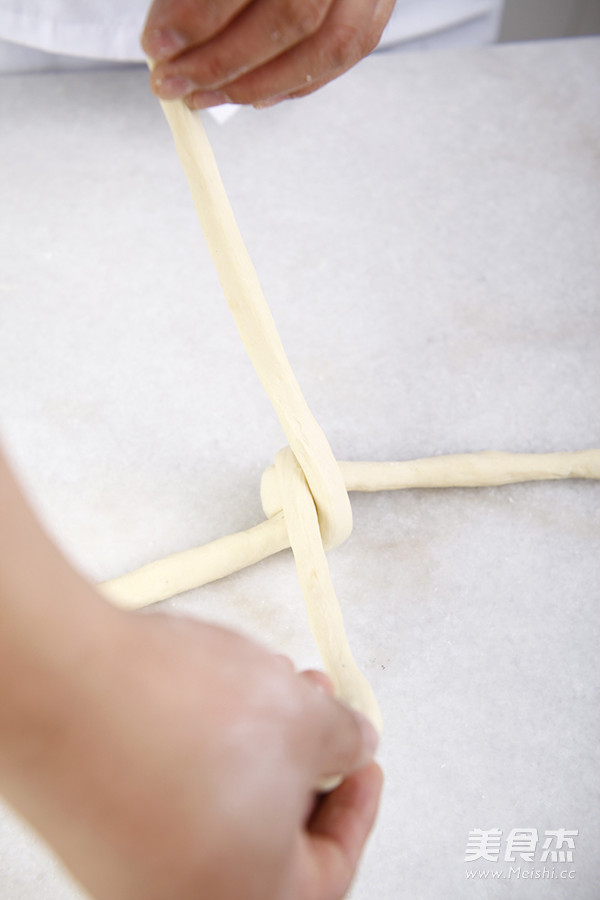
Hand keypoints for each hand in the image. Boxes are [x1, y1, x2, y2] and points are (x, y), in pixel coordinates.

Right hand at [2, 608, 381, 899]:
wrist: (64, 684)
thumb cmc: (178, 717)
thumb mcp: (303, 719)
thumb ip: (344, 740)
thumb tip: (350, 743)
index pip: (329, 870)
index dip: (357, 805)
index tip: (363, 762)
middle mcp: (180, 897)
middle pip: (269, 840)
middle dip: (301, 763)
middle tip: (313, 712)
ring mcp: (128, 866)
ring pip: (218, 811)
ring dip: (252, 749)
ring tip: (260, 686)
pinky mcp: (94, 825)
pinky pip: (168, 796)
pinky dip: (201, 751)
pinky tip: (205, 699)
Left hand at [141, 0, 395, 108]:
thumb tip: (166, 39)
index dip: (200, 14)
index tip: (158, 44)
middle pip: (293, 14)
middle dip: (224, 61)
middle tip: (174, 81)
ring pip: (327, 46)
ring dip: (258, 84)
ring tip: (205, 95)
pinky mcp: (378, 2)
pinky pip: (345, 54)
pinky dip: (295, 84)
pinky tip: (251, 94)